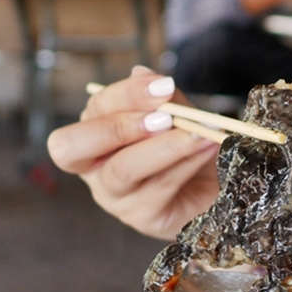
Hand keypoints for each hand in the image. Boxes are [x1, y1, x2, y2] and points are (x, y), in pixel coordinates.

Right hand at [46, 67, 220, 238]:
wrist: (220, 187)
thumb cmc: (190, 149)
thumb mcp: (178, 117)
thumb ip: (162, 99)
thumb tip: (141, 73)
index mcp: (96, 135)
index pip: (93, 111)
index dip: (125, 95)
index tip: (164, 86)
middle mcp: (94, 168)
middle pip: (71, 148)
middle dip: (118, 126)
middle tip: (164, 117)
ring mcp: (114, 197)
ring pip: (122, 169)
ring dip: (165, 146)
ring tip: (199, 132)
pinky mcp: (141, 218)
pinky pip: (159, 187)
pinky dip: (186, 163)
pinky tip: (206, 148)